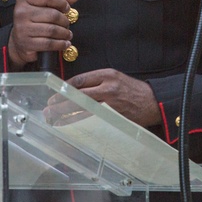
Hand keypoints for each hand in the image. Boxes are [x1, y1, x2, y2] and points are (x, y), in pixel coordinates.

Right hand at [7, 0, 82, 68]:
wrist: (19, 41)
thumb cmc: (35, 20)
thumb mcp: (44, 6)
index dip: (62, 2)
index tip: (66, 8)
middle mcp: (21, 12)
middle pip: (52, 14)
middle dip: (64, 21)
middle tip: (67, 24)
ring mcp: (22, 28)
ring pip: (52, 30)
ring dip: (64, 33)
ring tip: (67, 34)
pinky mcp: (26, 43)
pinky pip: (49, 43)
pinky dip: (60, 44)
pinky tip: (64, 43)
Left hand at [46, 68, 160, 127]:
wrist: (153, 102)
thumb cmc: (132, 90)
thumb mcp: (115, 77)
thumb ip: (96, 81)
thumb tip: (74, 89)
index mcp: (107, 75)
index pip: (79, 80)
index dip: (64, 88)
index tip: (55, 94)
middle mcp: (108, 88)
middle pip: (78, 95)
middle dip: (61, 103)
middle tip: (49, 109)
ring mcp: (111, 103)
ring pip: (83, 109)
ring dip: (66, 115)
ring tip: (54, 119)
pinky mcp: (114, 117)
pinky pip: (93, 120)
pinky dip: (80, 123)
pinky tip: (70, 126)